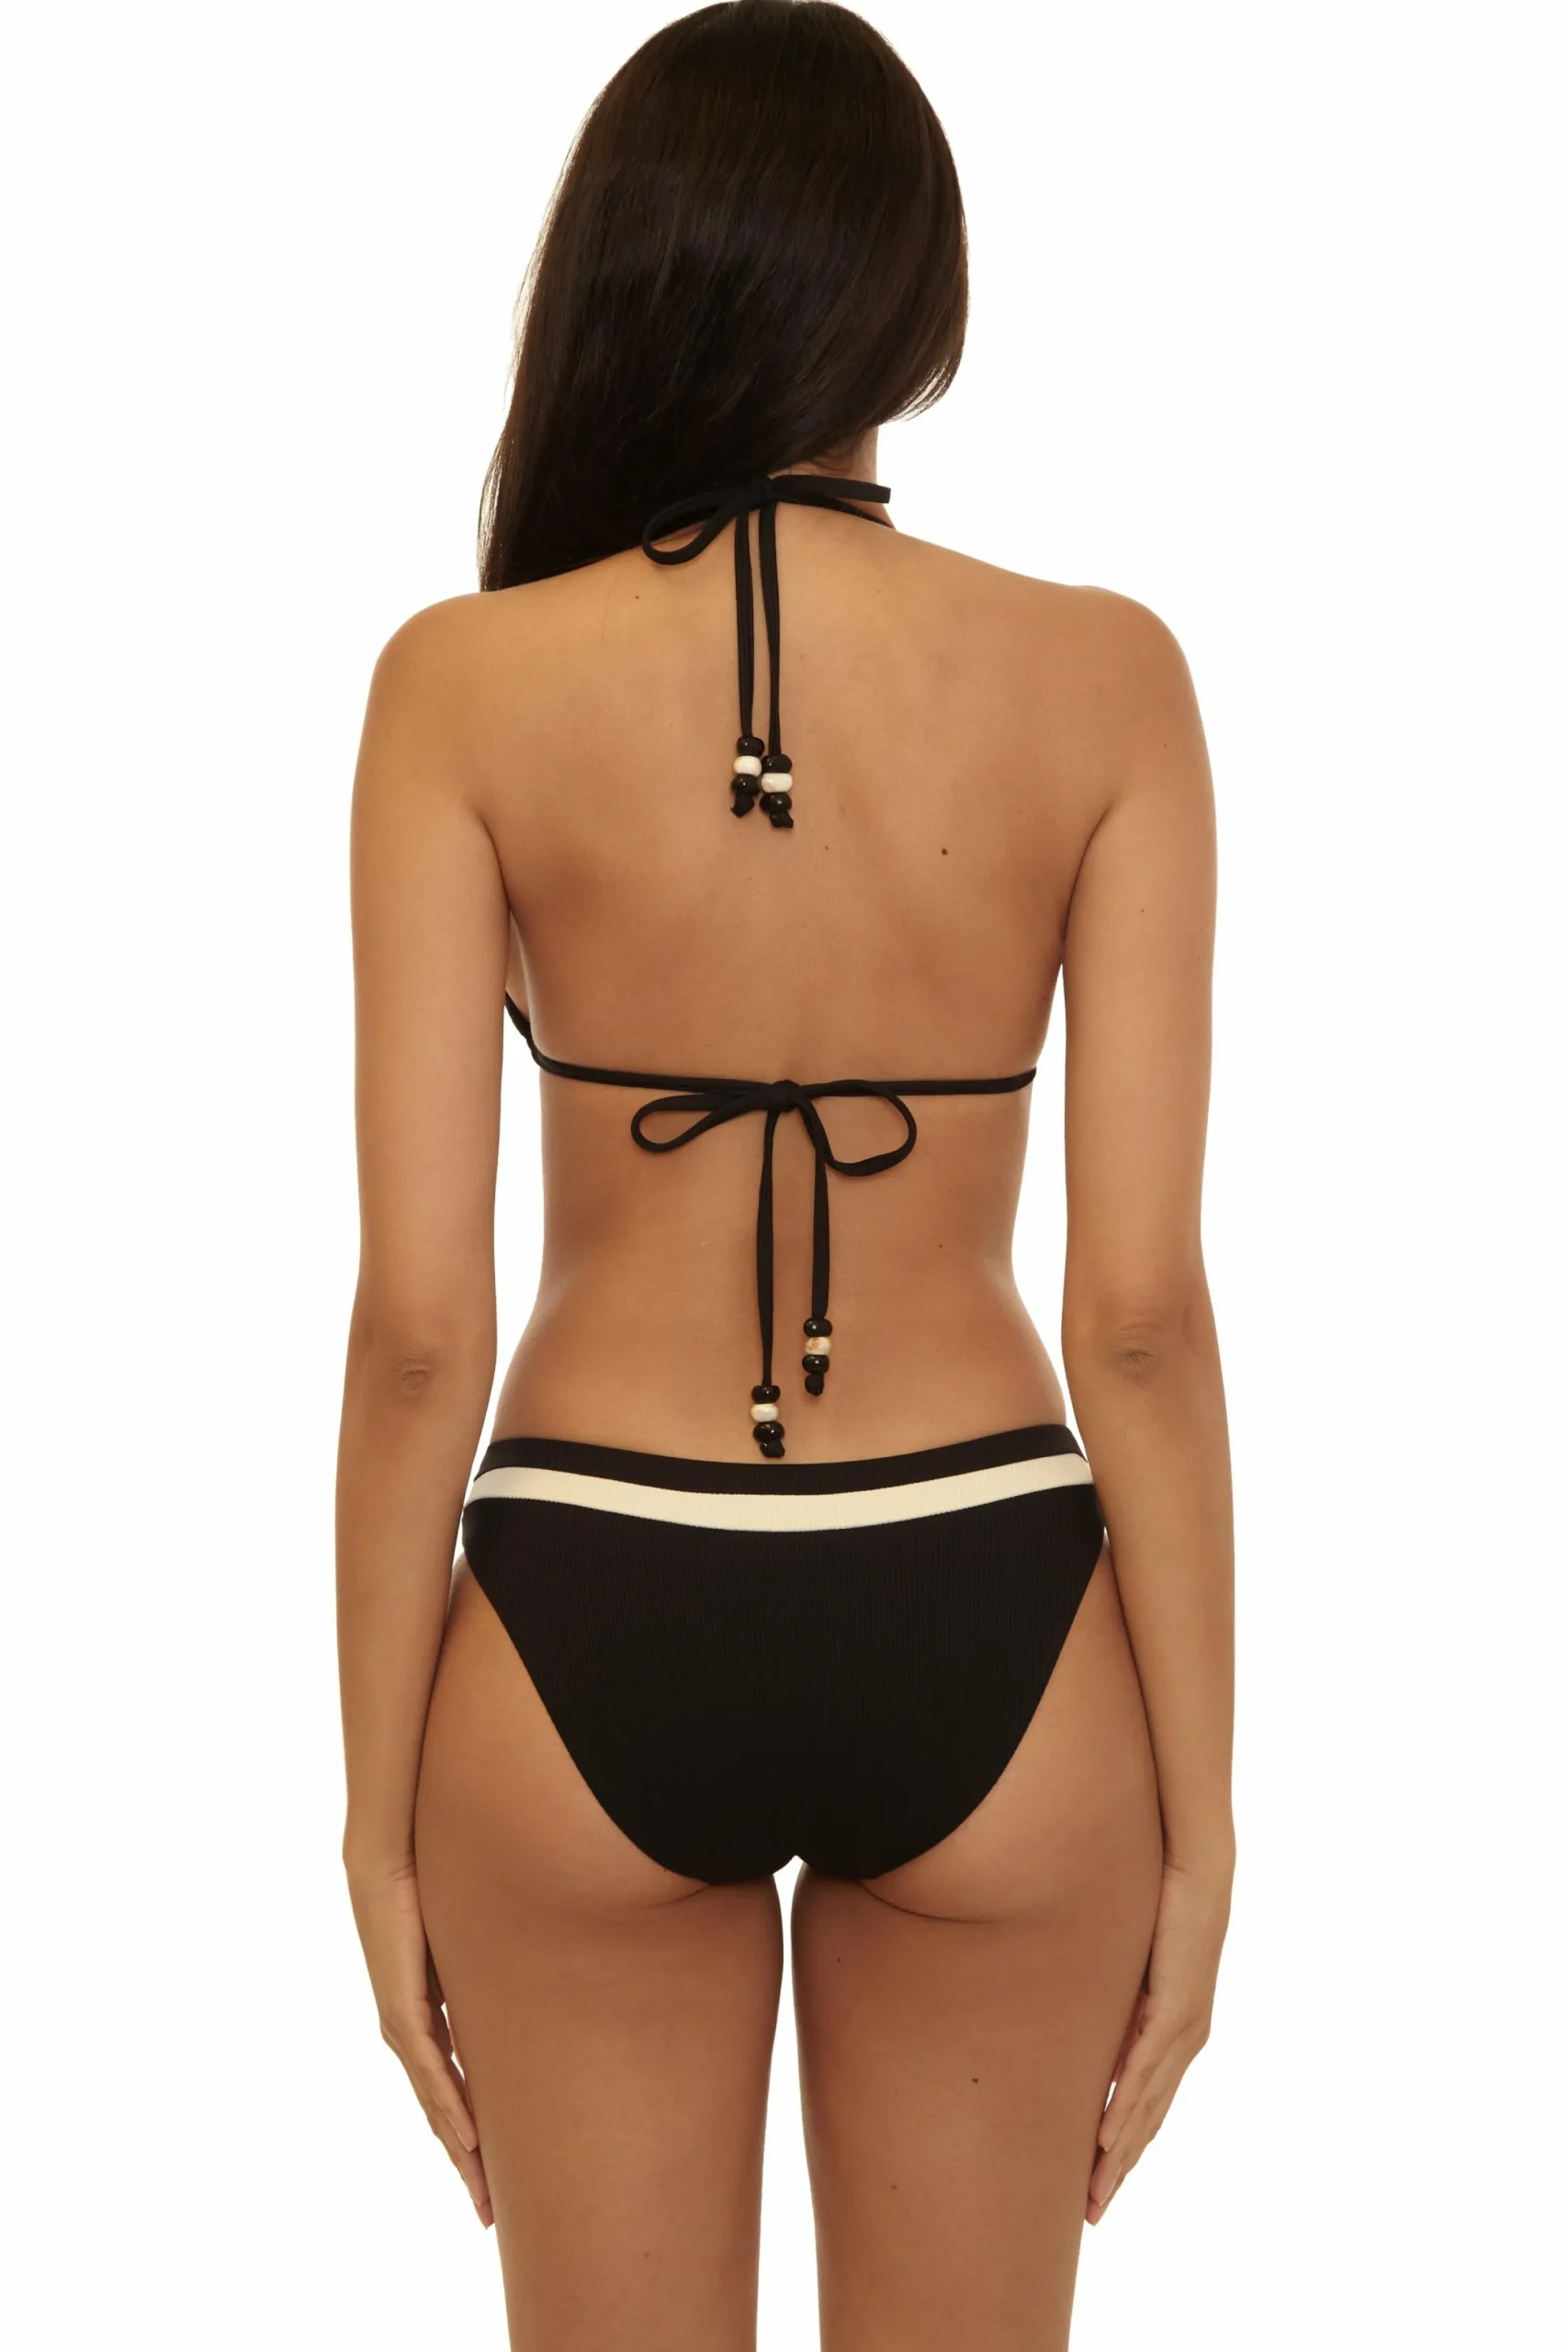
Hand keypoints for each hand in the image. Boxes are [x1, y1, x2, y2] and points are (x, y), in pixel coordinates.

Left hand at [346, 1859, 491, 2226]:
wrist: (389, 1860)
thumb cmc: (427, 1891)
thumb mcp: (468, 1949)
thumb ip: (486, 1981)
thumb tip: (519, 1995)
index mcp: (422, 2022)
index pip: (449, 2095)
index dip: (470, 2141)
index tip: (491, 2179)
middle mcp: (407, 2034)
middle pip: (441, 2117)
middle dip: (467, 2167)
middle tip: (489, 2215)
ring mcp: (402, 2027)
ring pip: (436, 2106)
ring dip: (461, 2154)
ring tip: (483, 2195)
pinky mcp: (403, 2010)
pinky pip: (432, 2071)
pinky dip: (452, 2109)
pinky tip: (470, 2140)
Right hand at [1088, 1854, 1230, 2223]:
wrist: (1197, 1868)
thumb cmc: (1162, 1905)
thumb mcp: (1127, 1964)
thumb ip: (1111, 2000)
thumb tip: (1079, 2023)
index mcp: (1176, 2034)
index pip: (1146, 2106)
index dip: (1122, 2150)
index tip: (1098, 2186)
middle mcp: (1184, 2042)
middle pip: (1147, 2122)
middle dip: (1118, 2170)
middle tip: (1093, 2212)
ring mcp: (1182, 2031)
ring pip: (1145, 2108)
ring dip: (1118, 2155)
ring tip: (1095, 2194)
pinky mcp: (1175, 2011)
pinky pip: (1143, 2070)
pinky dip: (1124, 2109)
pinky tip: (1105, 2139)